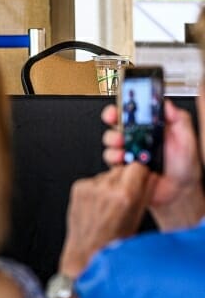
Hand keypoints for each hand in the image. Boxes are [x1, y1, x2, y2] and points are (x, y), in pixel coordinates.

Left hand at [58, 162, 154, 277]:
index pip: (138, 166)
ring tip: (110, 205)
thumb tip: (151, 176)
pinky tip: (98, 205)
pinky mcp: (78, 188)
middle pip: (122, 168)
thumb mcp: (138, 218)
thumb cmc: (114, 240)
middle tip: (125, 196)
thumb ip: (146, 193)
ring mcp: (89, 187)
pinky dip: (97, 189)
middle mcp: (105, 188)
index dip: (141, 173)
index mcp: (125, 196)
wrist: (87, 250)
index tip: (141, 179)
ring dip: (111, 184)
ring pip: (107, 175)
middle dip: (126, 179)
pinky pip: (93, 181)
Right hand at [101, 100, 204, 229]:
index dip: (123, 106)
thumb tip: (167, 104)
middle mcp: (137, 138)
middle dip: (112, 121)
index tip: (121, 106)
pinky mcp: (122, 166)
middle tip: (118, 127)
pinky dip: (115, 160)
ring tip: (124, 149)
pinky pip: (110, 159)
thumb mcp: (188, 141)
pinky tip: (125, 163)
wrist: (179, 193)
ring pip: (110, 141)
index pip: (132, 111)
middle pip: (115, 123)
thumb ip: (180, 121)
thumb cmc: (185, 168)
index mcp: (150, 128)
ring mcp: (128, 152)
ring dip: (114, 143)